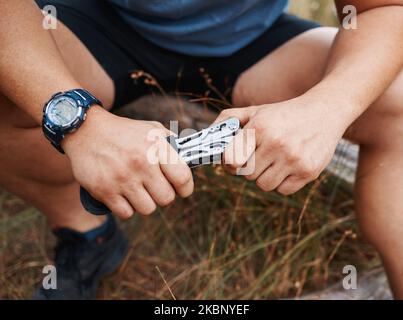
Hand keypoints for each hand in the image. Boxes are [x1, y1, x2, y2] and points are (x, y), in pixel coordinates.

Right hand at [63, 106, 193, 217]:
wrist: (85, 130)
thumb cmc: (124, 132)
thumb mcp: (152, 129)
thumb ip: (171, 145)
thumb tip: (190, 160)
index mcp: (156, 148)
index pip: (183, 178)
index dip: (186, 188)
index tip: (182, 189)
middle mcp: (141, 164)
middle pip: (166, 199)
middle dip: (163, 195)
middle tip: (155, 188)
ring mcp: (122, 179)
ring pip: (148, 209)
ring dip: (145, 202)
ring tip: (138, 191)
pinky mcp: (104, 191)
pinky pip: (126, 213)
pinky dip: (126, 208)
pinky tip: (123, 195)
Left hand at [215, 96, 347, 194]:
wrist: (324, 112)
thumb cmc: (283, 114)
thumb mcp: (256, 111)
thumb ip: (228, 119)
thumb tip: (207, 137)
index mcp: (259, 128)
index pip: (231, 160)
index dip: (229, 163)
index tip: (234, 160)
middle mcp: (276, 144)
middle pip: (246, 174)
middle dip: (249, 168)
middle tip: (259, 156)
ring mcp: (294, 159)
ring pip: (263, 185)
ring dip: (264, 176)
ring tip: (274, 161)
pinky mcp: (308, 172)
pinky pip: (282, 191)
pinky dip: (281, 182)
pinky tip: (288, 166)